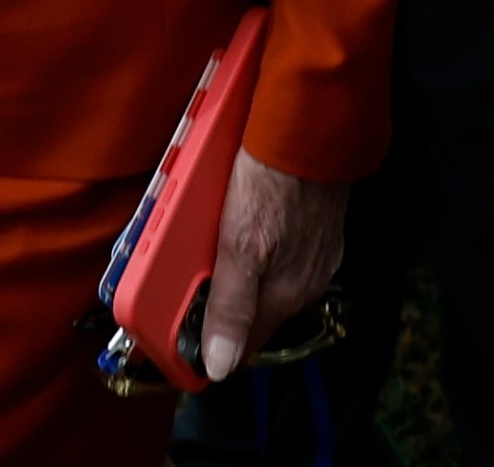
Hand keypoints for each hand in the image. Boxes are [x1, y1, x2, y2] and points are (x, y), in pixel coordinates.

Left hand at [199, 153, 344, 378]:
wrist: (312, 130)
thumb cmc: (274, 181)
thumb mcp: (239, 246)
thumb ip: (230, 305)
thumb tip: (220, 364)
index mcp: (285, 295)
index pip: (243, 344)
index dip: (210, 341)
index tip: (179, 334)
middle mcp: (304, 283)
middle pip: (251, 309)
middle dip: (218, 300)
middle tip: (184, 278)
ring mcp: (313, 255)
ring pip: (264, 280)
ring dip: (236, 272)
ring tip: (207, 246)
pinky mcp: (315, 229)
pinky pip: (278, 252)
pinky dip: (256, 247)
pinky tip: (241, 224)